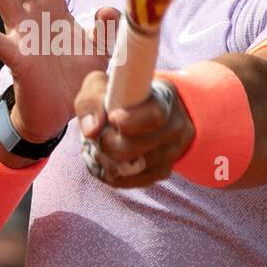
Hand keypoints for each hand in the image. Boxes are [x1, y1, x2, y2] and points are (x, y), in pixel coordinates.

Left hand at [75, 73, 194, 187]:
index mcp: (163, 97)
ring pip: (133, 168)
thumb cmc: (119, 94)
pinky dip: (114, 175)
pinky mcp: (165, 170)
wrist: (142, 110)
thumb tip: (91, 130)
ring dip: (108, 161)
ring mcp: (173, 150)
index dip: (131, 121)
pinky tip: (107, 161)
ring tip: (101, 147)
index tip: (112, 119)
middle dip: (108, 144)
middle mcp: (175, 125)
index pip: (154, 115)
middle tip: (99, 135)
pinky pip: (133, 181)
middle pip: (136, 148)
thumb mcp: (101, 85)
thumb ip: (91, 101)